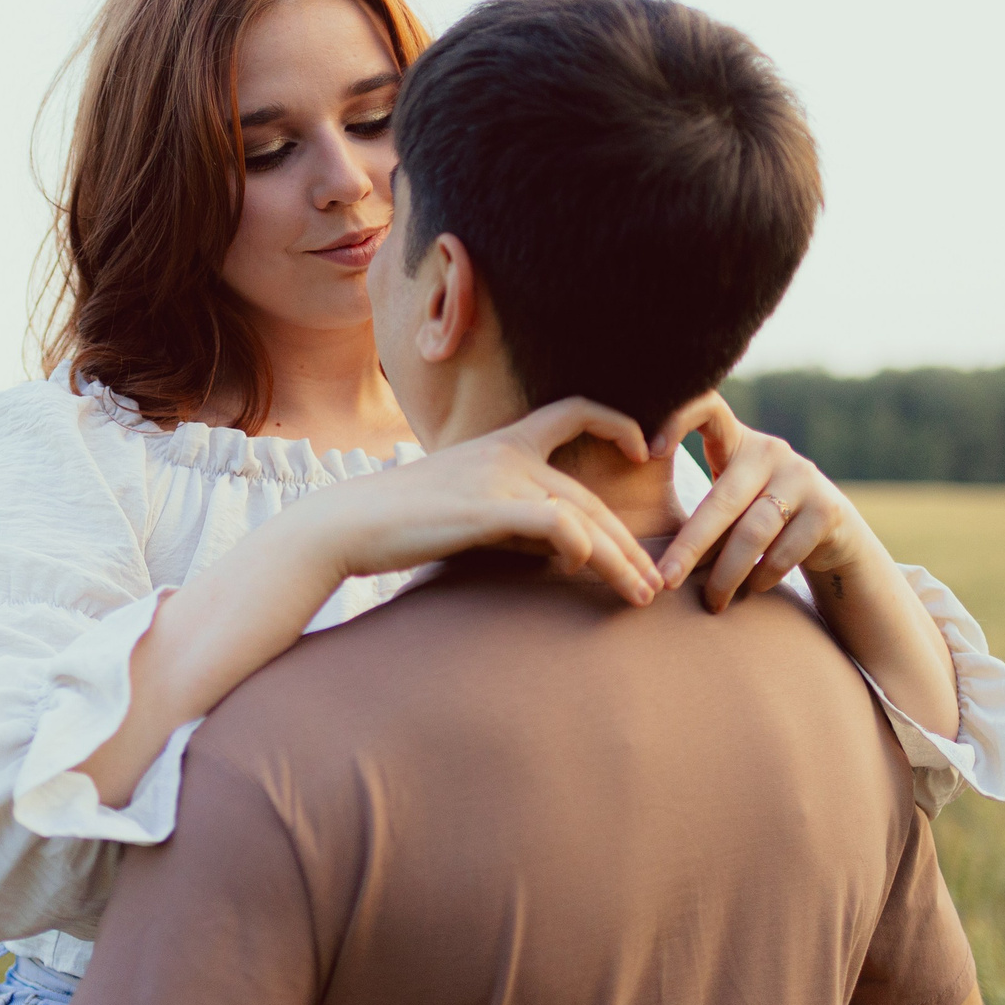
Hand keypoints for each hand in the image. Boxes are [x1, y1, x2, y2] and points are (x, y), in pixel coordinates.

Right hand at [302, 398, 666, 606]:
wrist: (349, 523)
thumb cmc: (404, 522)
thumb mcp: (471, 510)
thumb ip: (518, 519)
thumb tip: (566, 548)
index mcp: (503, 442)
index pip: (574, 411)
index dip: (616, 422)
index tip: (640, 451)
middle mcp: (507, 453)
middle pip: (589, 496)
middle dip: (629, 543)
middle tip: (654, 581)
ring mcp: (497, 479)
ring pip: (582, 515)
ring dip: (619, 560)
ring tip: (640, 594)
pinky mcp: (485, 510)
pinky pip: (553, 523)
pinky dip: (579, 546)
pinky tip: (583, 570)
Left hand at [651, 393, 877, 612]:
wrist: (833, 531)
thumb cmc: (759, 516)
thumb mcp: (731, 499)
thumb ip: (701, 506)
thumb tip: (640, 551)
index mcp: (738, 442)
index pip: (708, 409)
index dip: (679, 420)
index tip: (649, 452)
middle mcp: (771, 451)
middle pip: (722, 499)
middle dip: (690, 546)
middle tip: (665, 580)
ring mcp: (802, 478)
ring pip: (753, 533)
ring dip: (727, 575)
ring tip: (710, 602)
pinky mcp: (827, 510)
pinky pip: (783, 552)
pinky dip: (761, 578)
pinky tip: (751, 589)